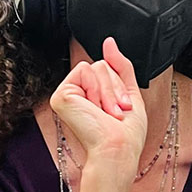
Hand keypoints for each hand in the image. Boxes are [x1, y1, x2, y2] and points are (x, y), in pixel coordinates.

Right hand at [50, 38, 146, 181]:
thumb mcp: (130, 93)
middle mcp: (79, 93)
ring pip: (97, 67)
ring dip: (109, 92)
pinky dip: (97, 89)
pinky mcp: (61, 94)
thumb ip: (121, 66)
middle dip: (116, 88)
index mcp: (93, 95)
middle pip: (102, 65)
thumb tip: (109, 42)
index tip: (124, 108)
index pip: (108, 69)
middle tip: (117, 112)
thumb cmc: (127, 133)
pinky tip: (95, 109)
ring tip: (108, 113)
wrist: (118, 149)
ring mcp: (68, 93)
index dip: (120, 85)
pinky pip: (85, 70)